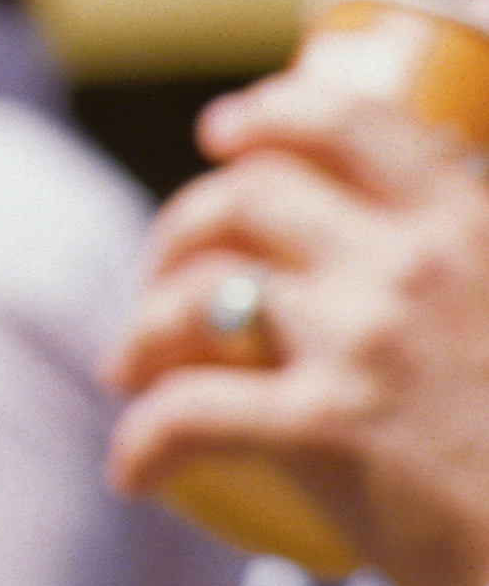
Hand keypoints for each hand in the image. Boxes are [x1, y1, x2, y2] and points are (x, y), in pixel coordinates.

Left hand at [105, 72, 488, 585]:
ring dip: (144, 326)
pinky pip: (188, 412)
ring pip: (199, 293)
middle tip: (163, 267)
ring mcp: (361, 340)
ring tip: (131, 364)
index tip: (225, 132)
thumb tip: (415, 230)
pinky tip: (134, 473)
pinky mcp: (324, 427)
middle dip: (183, 225)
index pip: (350, 120)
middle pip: (249, 196)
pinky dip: (143, 440)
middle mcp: (409, 263)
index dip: (272, 113)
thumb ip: (467, 270)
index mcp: (464, 225)